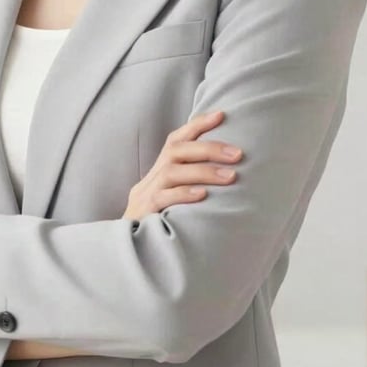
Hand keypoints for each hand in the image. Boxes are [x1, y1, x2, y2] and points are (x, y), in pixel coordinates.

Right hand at [122, 109, 242, 219]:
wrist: (128, 251)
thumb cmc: (160, 223)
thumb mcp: (172, 198)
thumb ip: (190, 183)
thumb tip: (226, 171)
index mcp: (159, 171)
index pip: (176, 140)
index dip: (197, 125)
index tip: (221, 114)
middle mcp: (151, 178)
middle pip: (176, 151)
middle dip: (209, 148)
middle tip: (238, 154)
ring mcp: (145, 194)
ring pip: (172, 172)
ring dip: (203, 171)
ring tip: (231, 176)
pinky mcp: (144, 213)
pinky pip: (162, 198)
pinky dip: (184, 194)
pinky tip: (204, 195)